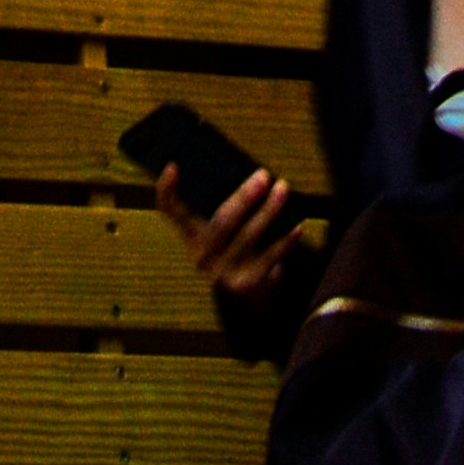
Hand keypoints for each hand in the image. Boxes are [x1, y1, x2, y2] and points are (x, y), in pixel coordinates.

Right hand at [156, 161, 300, 302]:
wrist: (245, 298)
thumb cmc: (233, 244)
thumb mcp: (217, 225)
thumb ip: (218, 200)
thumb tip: (238, 166)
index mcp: (189, 233)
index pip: (169, 209)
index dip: (166, 189)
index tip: (173, 166)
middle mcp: (200, 255)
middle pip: (220, 222)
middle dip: (244, 198)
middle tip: (263, 175)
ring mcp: (222, 272)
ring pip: (248, 237)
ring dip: (268, 211)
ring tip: (282, 188)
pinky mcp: (246, 283)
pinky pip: (268, 258)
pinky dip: (284, 241)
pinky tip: (297, 225)